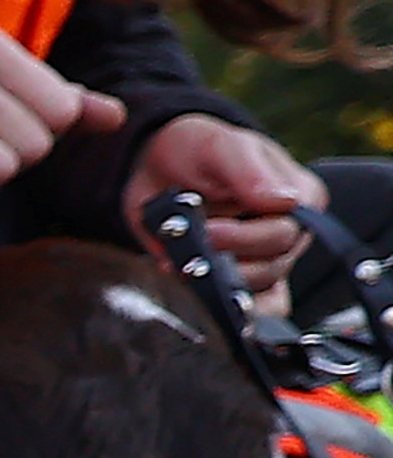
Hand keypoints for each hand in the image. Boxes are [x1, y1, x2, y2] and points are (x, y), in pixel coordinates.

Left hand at [131, 113, 321, 293]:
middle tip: (188, 249)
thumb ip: (249, 173)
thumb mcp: (222, 148)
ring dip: (215, 282)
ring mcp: (262, 258)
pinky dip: (226, 309)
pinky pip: (249, 308)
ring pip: (255, 290)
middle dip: (225, 260)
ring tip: (180, 262)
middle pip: (271, 265)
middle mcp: (288, 232)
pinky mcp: (236, 278)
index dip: (245, 238)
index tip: (208, 231)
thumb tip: (283, 200)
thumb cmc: (199, 150)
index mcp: (300, 198)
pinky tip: (200, 297)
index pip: (288, 231)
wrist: (157, 167)